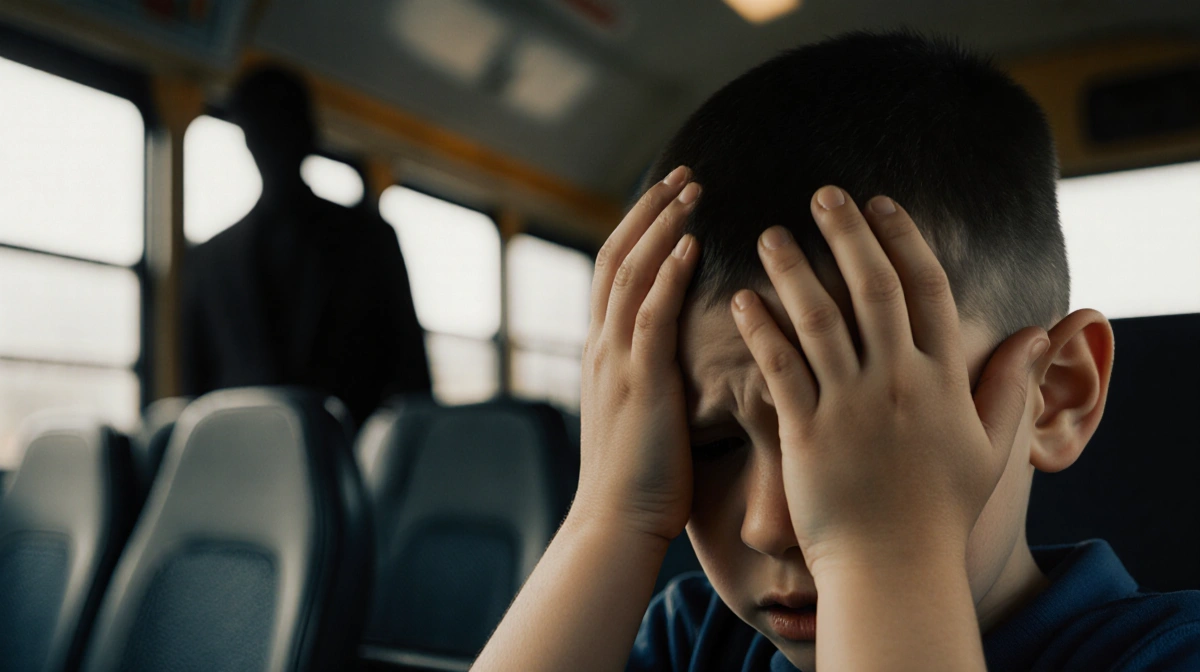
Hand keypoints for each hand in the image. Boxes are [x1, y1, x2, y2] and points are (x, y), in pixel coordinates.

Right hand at [571, 166, 701, 542]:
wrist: (615, 523)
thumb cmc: (642, 477)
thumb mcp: (645, 412)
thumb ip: (656, 374)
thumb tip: (688, 354)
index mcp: (605, 350)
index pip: (617, 271)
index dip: (642, 228)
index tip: (673, 196)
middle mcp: (602, 345)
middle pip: (618, 255)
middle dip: (649, 209)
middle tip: (685, 172)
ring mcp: (615, 361)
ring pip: (630, 274)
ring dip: (660, 225)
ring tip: (691, 188)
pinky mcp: (637, 382)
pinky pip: (649, 316)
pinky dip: (666, 275)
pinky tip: (689, 244)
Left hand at [731, 187, 1048, 575]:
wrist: (893, 568)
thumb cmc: (941, 511)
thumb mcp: (990, 448)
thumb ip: (1011, 386)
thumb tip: (1039, 333)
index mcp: (944, 379)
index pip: (927, 289)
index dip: (903, 239)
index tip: (881, 202)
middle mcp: (898, 382)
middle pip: (872, 288)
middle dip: (847, 234)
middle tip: (821, 193)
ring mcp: (850, 405)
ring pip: (819, 319)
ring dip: (794, 270)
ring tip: (770, 234)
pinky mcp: (806, 432)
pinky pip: (780, 368)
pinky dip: (760, 329)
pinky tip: (741, 298)